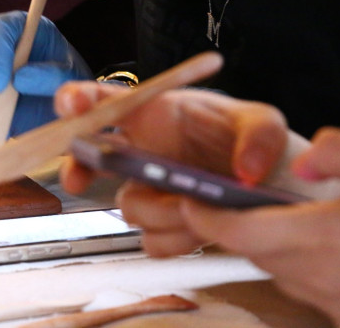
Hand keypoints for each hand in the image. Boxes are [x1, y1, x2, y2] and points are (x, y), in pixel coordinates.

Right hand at [0, 11, 91, 135]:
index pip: (1, 27)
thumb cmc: (67, 87)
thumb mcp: (71, 80)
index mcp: (26, 28)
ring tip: (5, 118)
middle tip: (2, 112)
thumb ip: (52, 77)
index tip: (0, 86)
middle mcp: (0, 41)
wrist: (58, 107)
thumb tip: (19, 79)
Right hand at [54, 82, 288, 254]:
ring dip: (160, 212)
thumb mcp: (264, 122)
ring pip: (128, 207)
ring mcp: (147, 189)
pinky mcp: (162, 224)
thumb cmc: (250, 141)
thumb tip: (245, 171)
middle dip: (76, 168)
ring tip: (195, 208)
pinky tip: (200, 229)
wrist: (268, 187)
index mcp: (154, 113)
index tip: (72, 107)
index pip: (105, 99)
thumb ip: (259, 134)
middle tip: (79, 181)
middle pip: (89, 157)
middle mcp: (141, 151)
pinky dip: (175, 240)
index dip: (79, 99)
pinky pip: (151, 241)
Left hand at [181, 128, 339, 326]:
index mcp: (328, 238)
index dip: (202, 216)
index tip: (188, 198)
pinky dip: (312, 268)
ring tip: (301, 218)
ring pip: (285, 272)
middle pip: (255, 252)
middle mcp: (325, 280)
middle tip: (237, 200)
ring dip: (279, 247)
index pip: (236, 233)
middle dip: (238, 227)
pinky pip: (316, 292)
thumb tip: (307, 159)